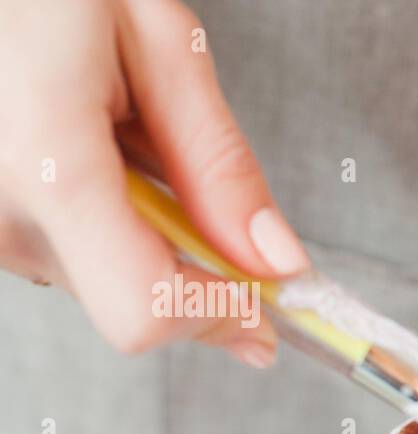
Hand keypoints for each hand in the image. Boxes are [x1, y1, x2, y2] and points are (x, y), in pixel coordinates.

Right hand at [0, 0, 309, 366]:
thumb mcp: (158, 44)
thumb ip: (219, 163)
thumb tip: (278, 261)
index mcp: (48, 166)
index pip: (147, 310)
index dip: (218, 314)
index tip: (268, 299)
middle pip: (134, 301)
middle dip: (189, 256)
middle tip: (178, 159)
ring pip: (102, 279)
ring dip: (141, 228)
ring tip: (112, 129)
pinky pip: (63, 251)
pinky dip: (98, 216)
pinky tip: (82, 143)